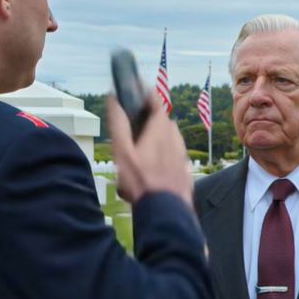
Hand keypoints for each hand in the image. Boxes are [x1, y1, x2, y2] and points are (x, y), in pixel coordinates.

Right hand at [107, 92, 192, 207]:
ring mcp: (182, 155)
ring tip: (142, 144)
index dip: (146, 92)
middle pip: (162, 120)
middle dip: (149, 116)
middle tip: (134, 119)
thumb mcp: (122, 152)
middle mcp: (175, 139)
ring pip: (170, 137)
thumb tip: (113, 98)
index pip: (156, 102)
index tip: (135, 87)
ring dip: (157, 135)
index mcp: (161, 130)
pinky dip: (163, 152)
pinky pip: (173, 154)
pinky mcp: (184, 170)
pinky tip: (153, 165)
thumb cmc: (141, 181)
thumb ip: (118, 124)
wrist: (166, 210)